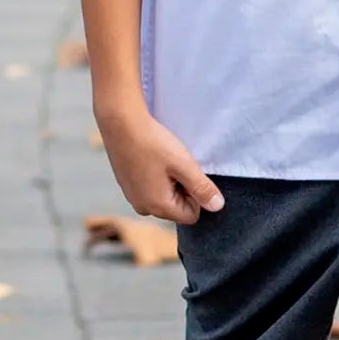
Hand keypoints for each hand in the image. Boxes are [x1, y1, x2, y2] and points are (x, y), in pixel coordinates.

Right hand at [96, 104, 223, 224]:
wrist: (120, 124)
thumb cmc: (153, 144)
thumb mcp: (184, 165)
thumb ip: (202, 189)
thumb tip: (217, 207)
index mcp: (158, 207)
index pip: (192, 215)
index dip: (196, 194)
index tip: (186, 172)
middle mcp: (143, 208)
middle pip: (177, 207)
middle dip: (182, 188)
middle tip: (174, 164)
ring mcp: (133, 198)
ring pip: (164, 197)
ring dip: (169, 181)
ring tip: (161, 160)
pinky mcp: (127, 186)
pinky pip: (151, 189)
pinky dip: (156, 176)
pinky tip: (151, 158)